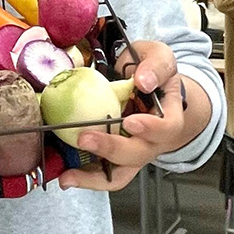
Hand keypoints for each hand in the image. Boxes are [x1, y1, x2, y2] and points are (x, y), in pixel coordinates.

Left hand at [59, 41, 185, 191]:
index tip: (131, 121)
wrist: (147, 86)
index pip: (167, 128)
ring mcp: (132, 151)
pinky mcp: (113, 157)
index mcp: (168, 116)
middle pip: (138, 153)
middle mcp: (152, 140)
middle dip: (111, 148)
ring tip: (69, 176)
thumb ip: (156, 65)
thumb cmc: (153, 73)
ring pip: (120, 173)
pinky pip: (102, 173)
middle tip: (85, 137)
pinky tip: (65, 176)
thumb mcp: (159, 57)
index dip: (151, 128)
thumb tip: (144, 81)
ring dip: (94, 177)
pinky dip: (84, 177)